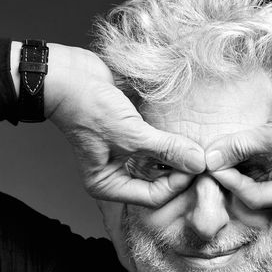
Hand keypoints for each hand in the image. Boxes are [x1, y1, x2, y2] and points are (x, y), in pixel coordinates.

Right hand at [42, 44, 205, 206]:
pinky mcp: (132, 134)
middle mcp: (117, 173)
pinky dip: (170, 139)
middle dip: (179, 170)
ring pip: (160, 162)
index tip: (196, 165)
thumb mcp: (132, 134)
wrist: (69, 74)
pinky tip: (184, 131)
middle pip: (159, 181)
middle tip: (203, 157)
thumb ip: (167, 149)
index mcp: (109, 184)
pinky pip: (157, 143)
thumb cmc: (89, 108)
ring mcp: (125, 153)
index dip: (176, 184)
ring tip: (197, 144)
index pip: (153, 197)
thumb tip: (199, 163)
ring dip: (177, 153)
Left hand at [205, 49, 271, 208]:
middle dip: (229, 184)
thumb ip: (242, 147)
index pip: (255, 197)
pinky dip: (237, 151)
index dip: (232, 183)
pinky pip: (250, 153)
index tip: (213, 165)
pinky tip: (220, 148)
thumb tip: (212, 159)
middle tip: (205, 175)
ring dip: (230, 166)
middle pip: (249, 191)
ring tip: (209, 162)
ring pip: (247, 173)